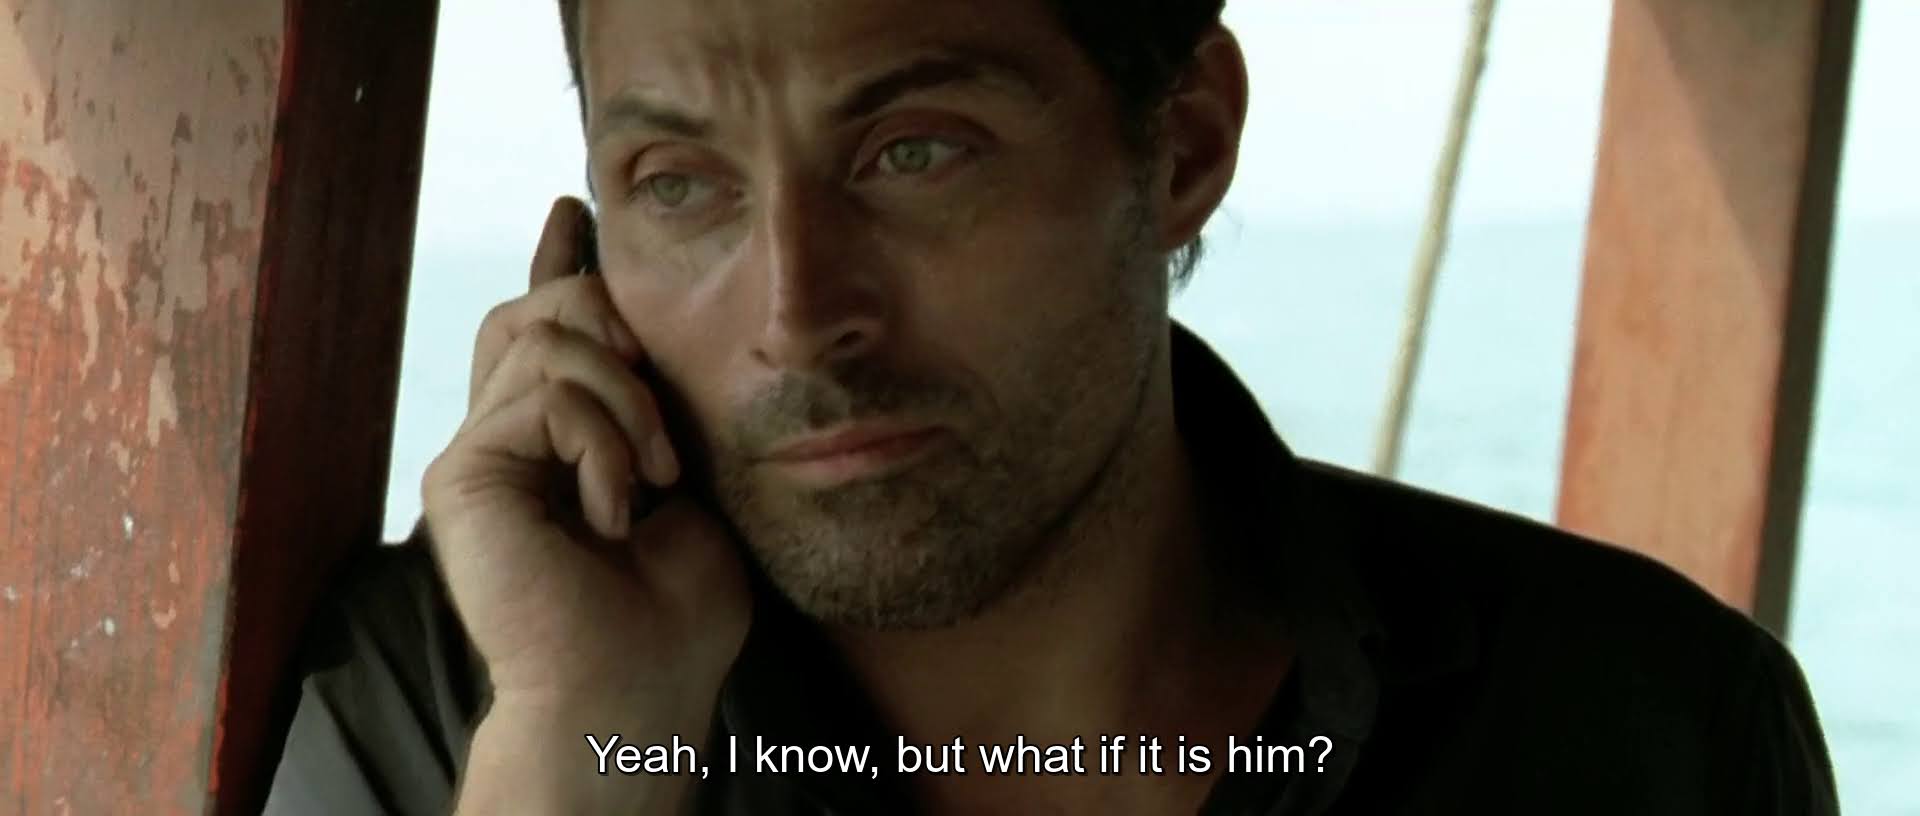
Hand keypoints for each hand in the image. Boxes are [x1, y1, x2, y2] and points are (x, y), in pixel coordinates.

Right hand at [421, 196, 750, 717]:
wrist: (634, 692)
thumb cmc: (672, 614)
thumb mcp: (687, 487)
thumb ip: (656, 411)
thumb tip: (655, 337)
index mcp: (555, 442)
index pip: (543, 329)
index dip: (559, 263)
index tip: (574, 211)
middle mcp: (504, 439)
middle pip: (544, 308)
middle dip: (621, 333)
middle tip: (664, 437)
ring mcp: (477, 453)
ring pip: (552, 336)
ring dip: (629, 405)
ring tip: (650, 484)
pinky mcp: (462, 471)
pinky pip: (549, 392)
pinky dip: (604, 443)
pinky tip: (612, 512)